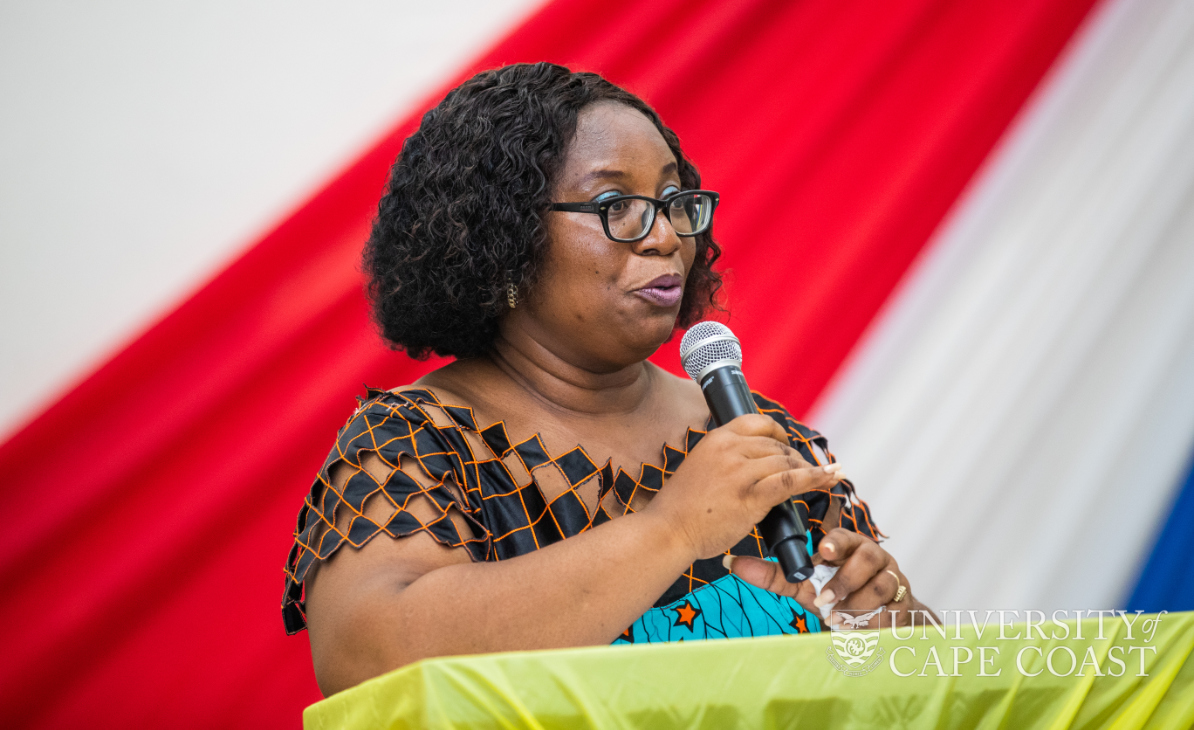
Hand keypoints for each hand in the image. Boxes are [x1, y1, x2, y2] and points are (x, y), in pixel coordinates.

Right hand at [645, 414, 843, 560]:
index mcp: (716, 439)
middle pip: (776, 444)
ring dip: (808, 470)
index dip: (779, 433)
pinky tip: (830, 478)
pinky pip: (790, 481)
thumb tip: (753, 463)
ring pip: (785, 461)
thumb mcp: (701, 468)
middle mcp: (729, 449)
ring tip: (823, 478)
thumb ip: (725, 460)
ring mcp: (740, 472)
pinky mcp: (750, 496)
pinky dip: (815, 478)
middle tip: (807, 472)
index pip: (758, 422)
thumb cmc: (682, 508)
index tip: (788, 445)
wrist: (667, 531)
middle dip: (795, 457)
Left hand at [726, 527, 921, 628]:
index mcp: (849, 546)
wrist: (873, 618)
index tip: (821, 551)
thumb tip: (731, 562)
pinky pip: (893, 610)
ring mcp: (892, 579)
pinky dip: (872, 620)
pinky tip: (856, 628)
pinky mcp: (903, 604)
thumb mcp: (804, 585)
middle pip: (868, 556)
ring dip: (857, 603)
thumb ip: (773, 574)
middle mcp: (874, 557)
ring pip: (882, 585)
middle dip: (846, 578)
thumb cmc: (836, 592)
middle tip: (826, 599)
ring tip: (836, 618)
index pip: (845, 537)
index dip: (835, 542)